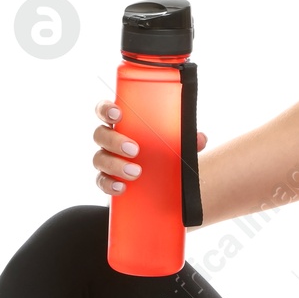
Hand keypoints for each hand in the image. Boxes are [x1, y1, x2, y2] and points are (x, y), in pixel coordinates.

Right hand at [92, 99, 207, 195]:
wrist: (159, 182)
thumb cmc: (161, 152)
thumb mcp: (173, 144)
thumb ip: (185, 139)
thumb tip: (200, 139)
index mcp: (122, 124)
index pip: (104, 110)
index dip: (106, 109)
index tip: (118, 114)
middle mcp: (109, 140)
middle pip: (100, 134)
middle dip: (115, 141)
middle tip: (135, 150)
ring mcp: (105, 160)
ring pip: (98, 158)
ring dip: (115, 164)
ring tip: (135, 172)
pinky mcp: (107, 180)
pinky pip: (101, 181)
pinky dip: (110, 184)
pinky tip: (122, 188)